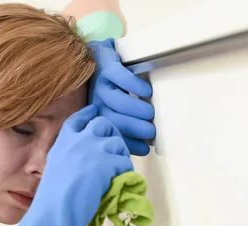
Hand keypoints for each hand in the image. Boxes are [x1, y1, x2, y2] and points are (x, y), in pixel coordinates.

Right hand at [16, 105, 132, 225]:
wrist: (55, 211)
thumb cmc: (52, 199)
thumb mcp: (55, 169)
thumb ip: (69, 158)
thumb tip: (86, 162)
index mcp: (63, 142)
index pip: (78, 119)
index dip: (88, 113)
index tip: (95, 110)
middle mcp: (78, 141)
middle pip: (102, 123)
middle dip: (111, 132)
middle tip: (114, 148)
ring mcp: (93, 150)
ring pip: (116, 141)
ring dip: (120, 154)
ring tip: (118, 169)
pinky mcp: (107, 163)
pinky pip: (124, 161)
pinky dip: (125, 171)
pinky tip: (119, 180)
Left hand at [89, 38, 155, 155]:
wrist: (98, 56)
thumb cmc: (113, 87)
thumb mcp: (114, 108)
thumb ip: (126, 123)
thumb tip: (145, 143)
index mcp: (98, 116)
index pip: (113, 134)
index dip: (129, 143)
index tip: (145, 149)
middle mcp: (96, 102)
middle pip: (114, 120)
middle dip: (134, 128)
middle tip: (151, 131)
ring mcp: (101, 84)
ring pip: (117, 101)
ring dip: (136, 109)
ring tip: (150, 113)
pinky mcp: (107, 67)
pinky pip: (121, 78)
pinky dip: (134, 86)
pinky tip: (146, 91)